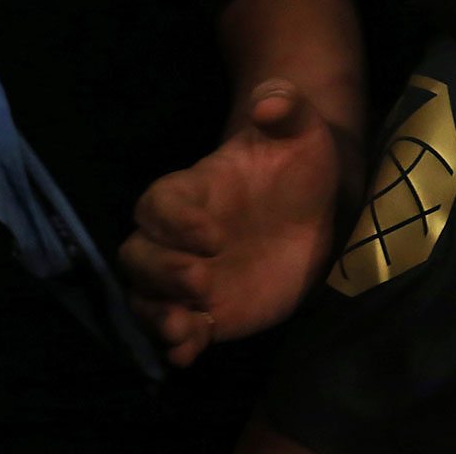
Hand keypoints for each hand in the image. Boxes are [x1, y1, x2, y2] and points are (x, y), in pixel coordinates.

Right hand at [119, 81, 342, 366]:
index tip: (210, 233)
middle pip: (137, 256)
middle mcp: (179, 239)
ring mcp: (191, 277)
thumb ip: (284, 105)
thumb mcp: (300, 126)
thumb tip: (271, 102)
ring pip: (146, 298)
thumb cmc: (298, 161)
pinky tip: (191, 352)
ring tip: (185, 327)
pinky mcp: (211, 311)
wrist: (318, 207)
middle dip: (160, 272)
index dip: (174, 221)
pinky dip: (178, 345)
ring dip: (158, 316)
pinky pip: (179, 332)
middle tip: (200, 279)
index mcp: (192, 191)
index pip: (157, 204)